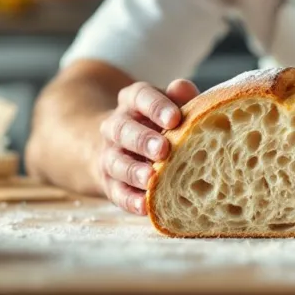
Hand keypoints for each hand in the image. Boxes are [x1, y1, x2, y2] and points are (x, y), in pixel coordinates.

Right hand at [97, 79, 199, 215]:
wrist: (121, 146)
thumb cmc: (159, 124)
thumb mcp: (169, 105)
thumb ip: (179, 98)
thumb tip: (184, 87)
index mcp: (133, 101)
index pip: (140, 96)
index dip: (156, 107)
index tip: (174, 118)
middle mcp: (116, 126)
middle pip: (123, 130)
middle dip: (143, 140)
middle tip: (163, 149)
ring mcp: (110, 155)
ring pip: (116, 162)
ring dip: (134, 171)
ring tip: (152, 178)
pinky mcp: (110, 183)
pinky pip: (117, 192)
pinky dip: (130, 200)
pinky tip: (145, 206)